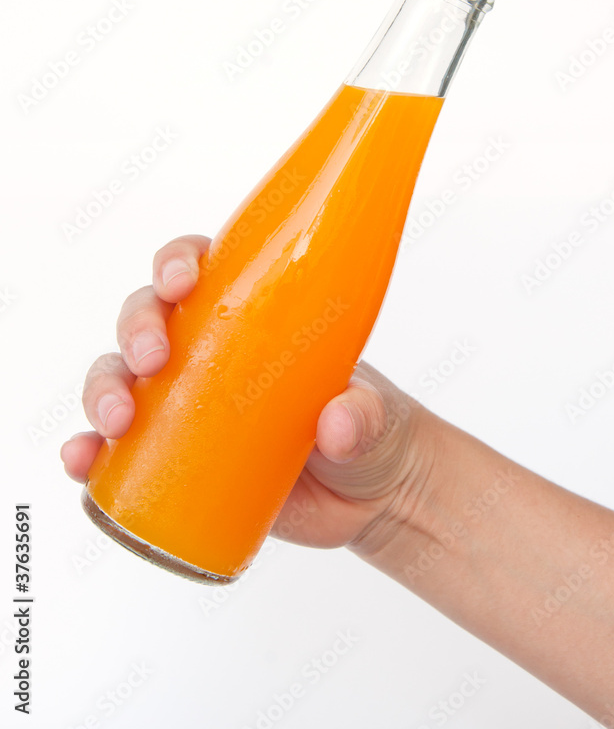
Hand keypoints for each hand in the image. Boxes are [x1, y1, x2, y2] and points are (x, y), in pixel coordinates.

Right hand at [60, 234, 434, 554]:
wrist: (372, 502)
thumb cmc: (375, 433)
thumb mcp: (380, 417)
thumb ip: (366, 417)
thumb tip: (337, 425)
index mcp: (253, 317)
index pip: (200, 267)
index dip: (177, 261)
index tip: (183, 279)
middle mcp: (208, 351)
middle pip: (147, 317)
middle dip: (137, 328)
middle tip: (154, 359)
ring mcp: (187, 404)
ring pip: (119, 377)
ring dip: (103, 389)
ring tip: (118, 420)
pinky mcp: (174, 458)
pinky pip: (115, 449)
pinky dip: (89, 450)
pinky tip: (82, 460)